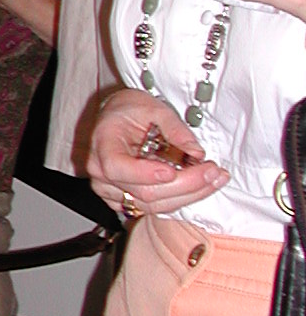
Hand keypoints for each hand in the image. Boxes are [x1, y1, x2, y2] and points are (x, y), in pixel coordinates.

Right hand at [87, 88, 228, 216]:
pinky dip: (180, 199)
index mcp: (103, 144)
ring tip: (214, 179)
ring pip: (153, 204)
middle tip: (213, 172)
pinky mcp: (124, 200)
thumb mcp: (154, 108)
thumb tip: (196, 154)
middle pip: (144, 192)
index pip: (117, 168)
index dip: (145, 174)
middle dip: (185, 185)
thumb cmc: (130, 110)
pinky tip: (200, 187)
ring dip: (189, 195)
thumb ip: (175, 129)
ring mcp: (110, 190)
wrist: (118, 118)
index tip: (173, 170)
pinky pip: (154, 207)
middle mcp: (101, 173)